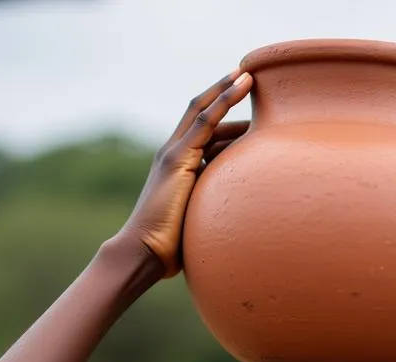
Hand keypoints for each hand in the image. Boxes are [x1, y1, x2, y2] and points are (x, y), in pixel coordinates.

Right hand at [115, 71, 252, 278]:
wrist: (144, 252)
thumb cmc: (170, 248)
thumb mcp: (197, 222)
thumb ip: (212, 211)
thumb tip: (238, 221)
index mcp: (177, 167)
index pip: (202, 131)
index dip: (223, 115)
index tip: (248, 107)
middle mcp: (173, 154)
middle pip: (201, 112)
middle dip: (224, 93)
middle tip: (252, 79)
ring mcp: (174, 154)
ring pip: (203, 110)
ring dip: (227, 89)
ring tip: (251, 75)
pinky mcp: (177, 159)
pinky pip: (205, 121)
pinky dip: (224, 100)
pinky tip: (242, 84)